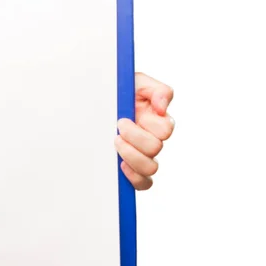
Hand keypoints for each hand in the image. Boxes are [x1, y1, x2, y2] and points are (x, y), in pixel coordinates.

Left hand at [114, 72, 174, 190]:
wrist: (101, 102)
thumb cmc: (121, 93)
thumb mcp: (138, 82)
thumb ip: (157, 90)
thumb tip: (162, 108)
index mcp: (158, 119)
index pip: (165, 129)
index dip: (146, 126)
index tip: (123, 119)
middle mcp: (154, 138)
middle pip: (155, 148)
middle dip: (134, 137)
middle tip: (118, 128)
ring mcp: (145, 155)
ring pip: (151, 168)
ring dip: (131, 156)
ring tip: (116, 143)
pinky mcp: (135, 169)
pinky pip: (144, 183)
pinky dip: (134, 177)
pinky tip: (121, 164)